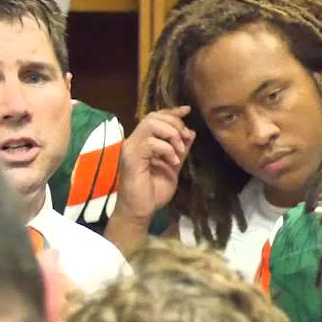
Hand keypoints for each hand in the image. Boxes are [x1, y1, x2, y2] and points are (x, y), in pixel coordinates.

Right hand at [103, 107, 194, 255]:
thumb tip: (191, 132)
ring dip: (171, 134)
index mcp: (142, 142)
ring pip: (151, 124)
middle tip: (184, 140)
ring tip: (179, 151)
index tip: (187, 110)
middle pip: (153, 117)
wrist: (141, 211)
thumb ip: (180, 150)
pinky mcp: (131, 158)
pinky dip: (166, 149)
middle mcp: (133, 142)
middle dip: (174, 123)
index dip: (171, 112)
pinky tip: (172, 162)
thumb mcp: (173, 167)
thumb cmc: (153, 192)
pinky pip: (151, 143)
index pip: (155, 118)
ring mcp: (130, 149)